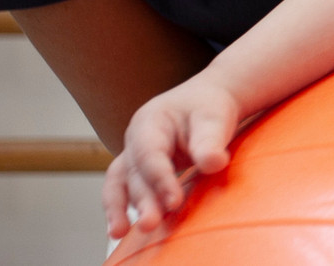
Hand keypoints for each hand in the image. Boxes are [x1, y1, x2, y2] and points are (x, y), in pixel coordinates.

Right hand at [101, 75, 242, 238]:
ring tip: (119, 232)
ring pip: (120, 183)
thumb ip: (211, 141)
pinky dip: (122, 208)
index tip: (175, 201)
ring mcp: (134, 156)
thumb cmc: (209, 107)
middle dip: (142, 200)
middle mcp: (136, 139)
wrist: (206, 101)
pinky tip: (123, 230)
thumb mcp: (215, 117)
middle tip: (150, 224)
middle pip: (134, 173)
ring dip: (119, 208)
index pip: (151, 153)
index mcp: (151, 120)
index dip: (160, 179)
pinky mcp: (140, 172)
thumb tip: (214, 163)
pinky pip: (125, 190)